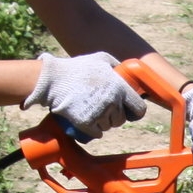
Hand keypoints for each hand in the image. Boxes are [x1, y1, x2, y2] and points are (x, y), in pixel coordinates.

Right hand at [23, 51, 145, 138]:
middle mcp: (112, 102)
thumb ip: (116, 65)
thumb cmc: (77, 68)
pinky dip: (94, 131)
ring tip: (92, 112)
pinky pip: (97, 134)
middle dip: (114, 116)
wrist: (53, 80)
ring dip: (102, 123)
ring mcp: (99, 114)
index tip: (128, 112)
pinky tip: (88, 123)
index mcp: (119, 88)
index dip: (134, 112)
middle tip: (103, 109)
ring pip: (108, 127)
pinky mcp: (86, 124)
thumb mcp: (101, 58)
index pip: (139, 109)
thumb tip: (126, 73)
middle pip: (121, 120)